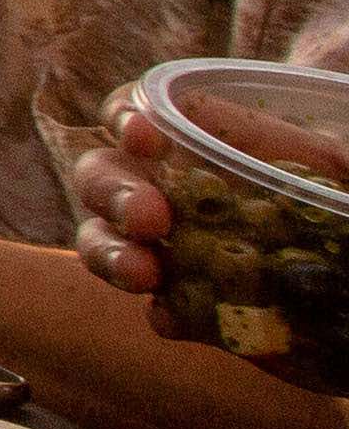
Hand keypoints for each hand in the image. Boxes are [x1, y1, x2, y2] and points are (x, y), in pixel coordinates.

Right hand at [76, 109, 346, 387]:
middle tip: (150, 220)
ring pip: (106, 242)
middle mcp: (165, 186)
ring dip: (112, 255)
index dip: (123, 118)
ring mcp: (173, 247)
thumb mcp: (338, 155)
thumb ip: (330, 152)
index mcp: (192, 135)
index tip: (144, 135)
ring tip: (142, 274)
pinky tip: (178, 317)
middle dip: (115, 194)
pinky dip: (165, 313)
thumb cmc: (338, 178)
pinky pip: (162, 309)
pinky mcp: (195, 304)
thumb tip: (340, 158)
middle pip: (103, 178)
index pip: (133, 110)